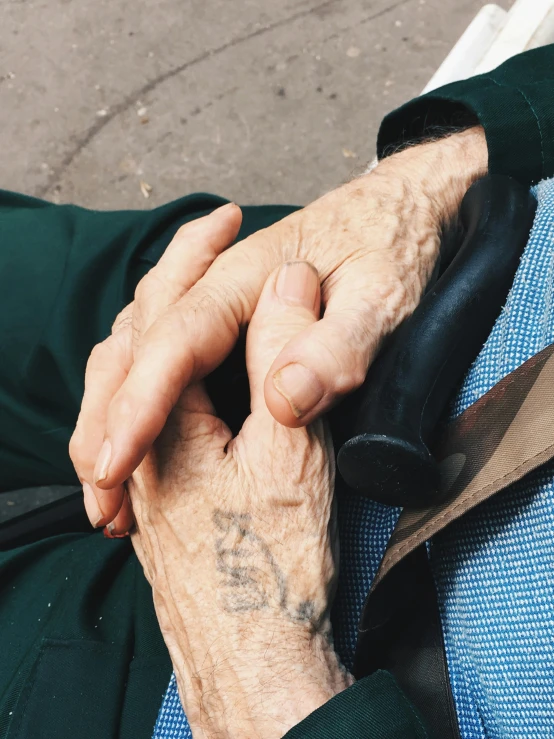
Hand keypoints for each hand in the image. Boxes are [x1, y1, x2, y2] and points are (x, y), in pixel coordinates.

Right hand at [71, 127, 486, 527]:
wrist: (398, 209)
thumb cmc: (393, 247)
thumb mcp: (382, 297)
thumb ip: (337, 346)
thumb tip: (284, 399)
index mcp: (243, 278)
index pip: (175, 344)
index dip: (139, 407)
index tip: (116, 468)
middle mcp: (214, 290)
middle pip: (131, 350)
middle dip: (105, 424)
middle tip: (102, 502)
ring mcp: (212, 305)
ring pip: (132, 354)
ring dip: (108, 418)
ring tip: (106, 488)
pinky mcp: (219, 324)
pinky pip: (160, 359)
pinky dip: (134, 401)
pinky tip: (136, 443)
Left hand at [128, 260, 351, 738]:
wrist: (254, 659)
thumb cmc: (273, 567)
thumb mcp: (296, 455)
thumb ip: (293, 361)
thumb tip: (290, 283)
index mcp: (170, 419)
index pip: (166, 311)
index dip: (197, 251)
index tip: (228, 216)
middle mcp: (144, 440)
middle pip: (134, 337)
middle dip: (171, 279)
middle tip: (208, 240)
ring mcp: (148, 470)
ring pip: (132, 374)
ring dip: (160, 324)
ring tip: (189, 296)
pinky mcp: (164, 495)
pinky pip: (149, 410)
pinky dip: (164, 370)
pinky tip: (192, 378)